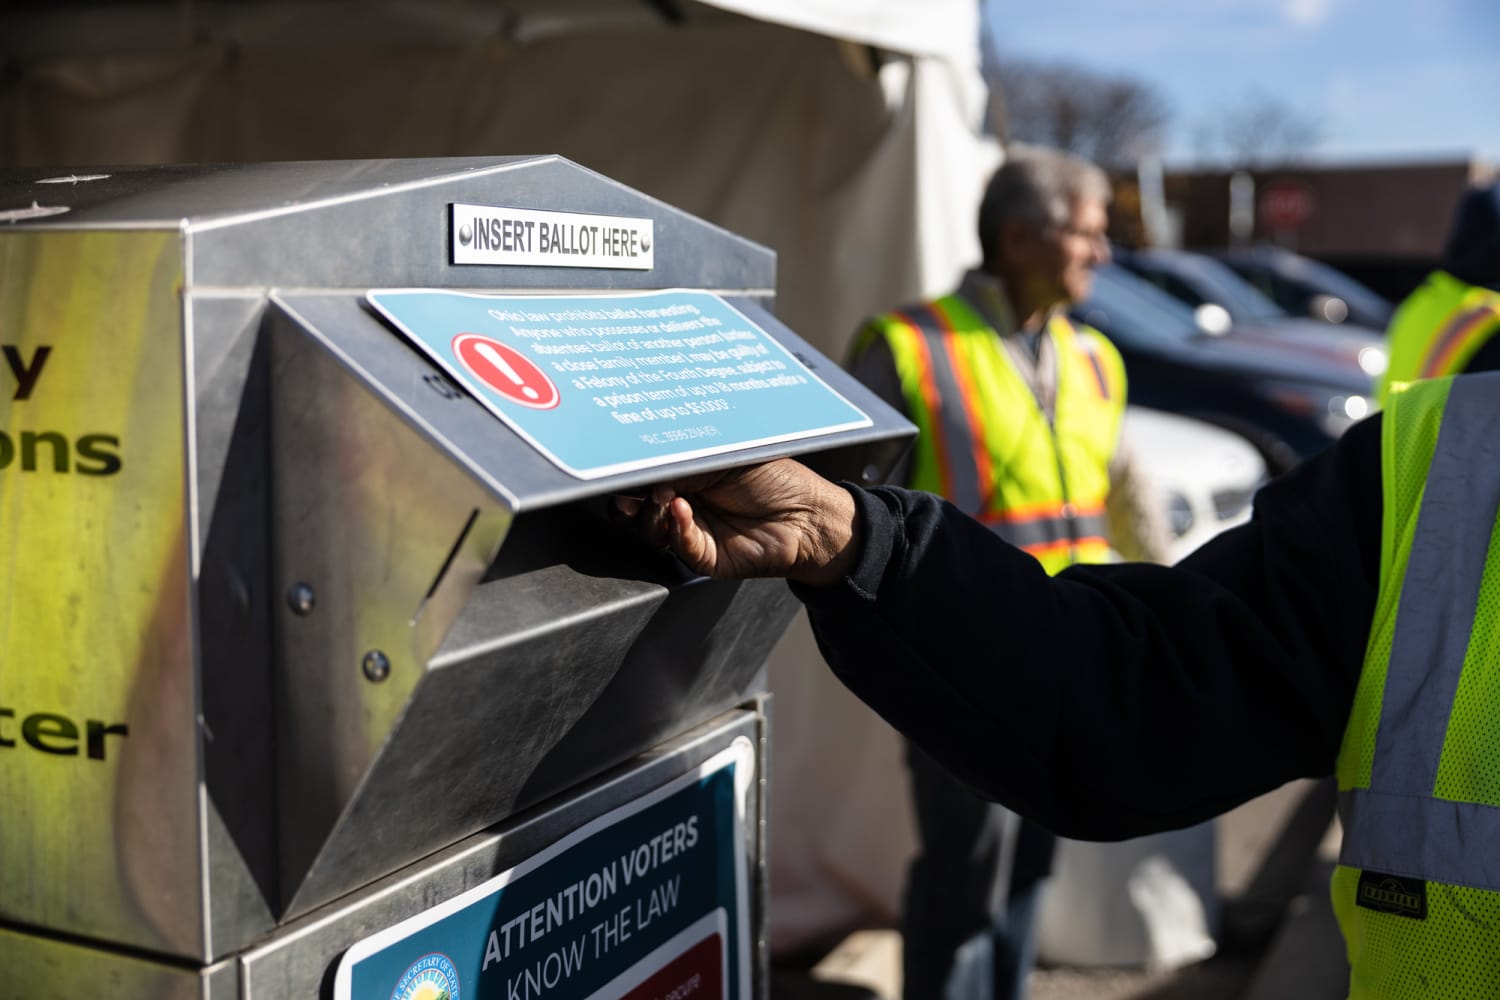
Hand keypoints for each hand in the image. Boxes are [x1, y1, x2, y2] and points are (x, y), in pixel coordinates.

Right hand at [614, 458, 861, 585]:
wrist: (809, 514)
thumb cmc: (776, 479)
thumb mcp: (722, 459)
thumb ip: (683, 463)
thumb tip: (644, 467)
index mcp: (690, 477)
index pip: (649, 477)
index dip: (633, 475)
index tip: (619, 467)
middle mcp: (687, 505)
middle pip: (642, 506)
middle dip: (631, 497)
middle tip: (628, 488)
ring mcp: (695, 532)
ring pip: (653, 530)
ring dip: (653, 512)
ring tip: (664, 494)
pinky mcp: (706, 558)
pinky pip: (680, 545)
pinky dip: (677, 527)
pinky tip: (681, 508)